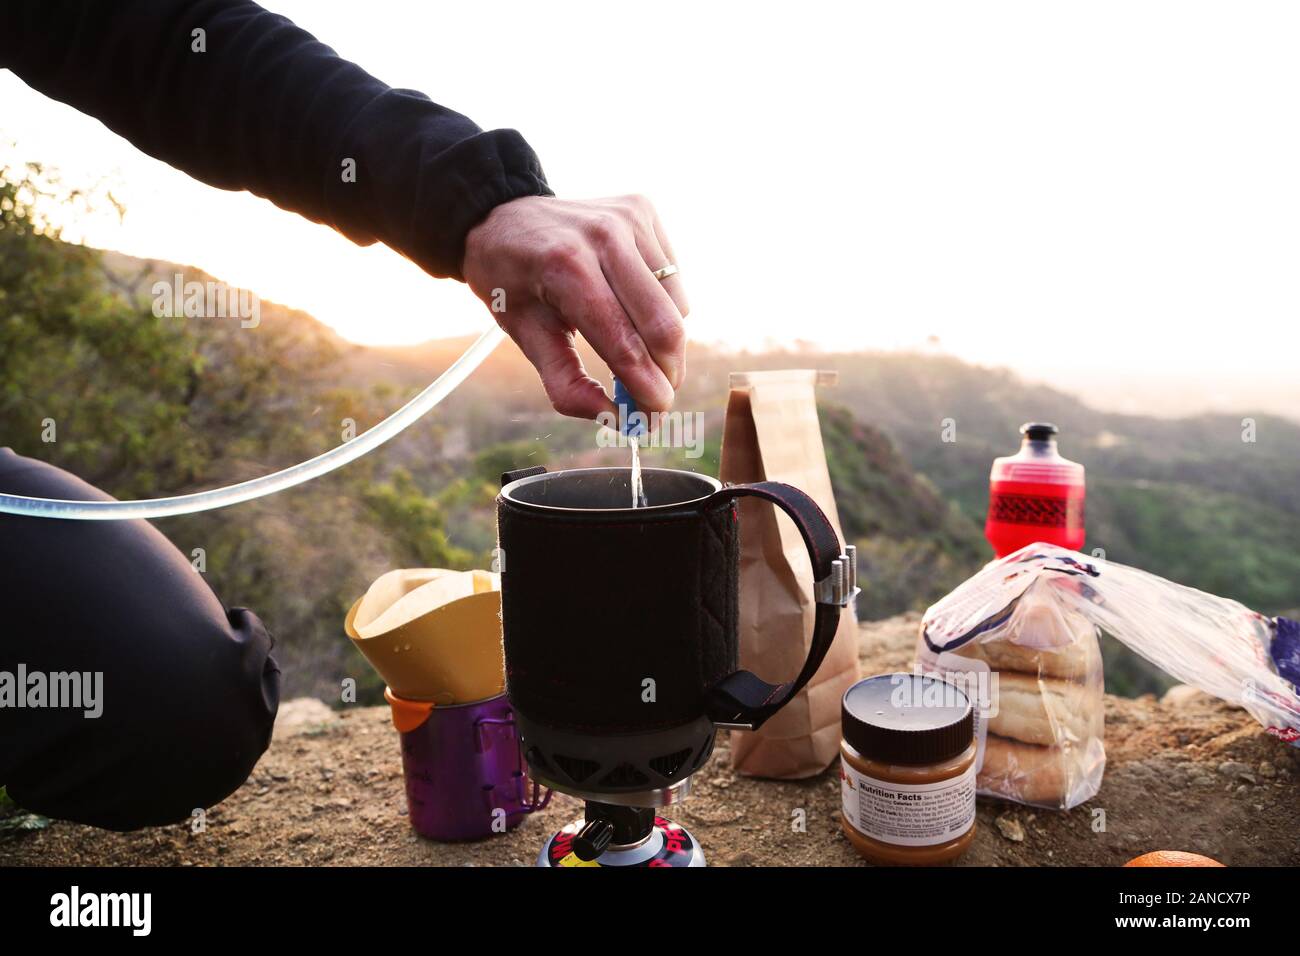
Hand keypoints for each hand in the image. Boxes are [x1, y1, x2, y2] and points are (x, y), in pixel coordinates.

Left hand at [462, 194, 687, 419]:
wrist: (503, 217)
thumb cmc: (512, 282)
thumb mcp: (524, 335)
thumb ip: (565, 382)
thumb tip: (613, 419)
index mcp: (566, 266)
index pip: (622, 339)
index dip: (644, 385)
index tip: (655, 418)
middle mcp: (604, 235)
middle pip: (662, 324)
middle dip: (667, 373)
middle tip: (657, 400)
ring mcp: (628, 217)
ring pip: (676, 305)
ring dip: (666, 344)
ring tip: (638, 354)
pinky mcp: (644, 210)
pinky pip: (674, 280)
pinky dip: (663, 308)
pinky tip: (633, 307)